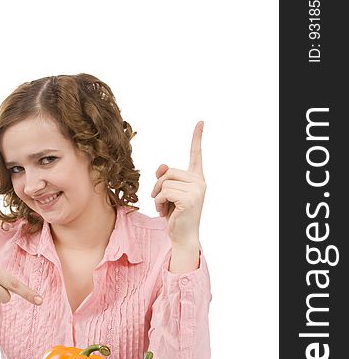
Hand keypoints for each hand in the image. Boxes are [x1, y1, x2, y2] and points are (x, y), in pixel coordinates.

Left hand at [151, 121, 205, 246]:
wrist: (183, 237)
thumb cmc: (175, 216)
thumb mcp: (168, 194)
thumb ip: (165, 178)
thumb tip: (161, 166)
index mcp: (196, 178)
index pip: (196, 155)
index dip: (197, 138)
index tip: (200, 122)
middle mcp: (199, 182)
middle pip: (168, 172)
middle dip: (158, 186)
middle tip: (161, 201)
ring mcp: (196, 190)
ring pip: (164, 182)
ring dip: (158, 197)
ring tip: (165, 208)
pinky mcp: (189, 199)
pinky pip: (164, 192)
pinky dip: (159, 203)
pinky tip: (166, 213)